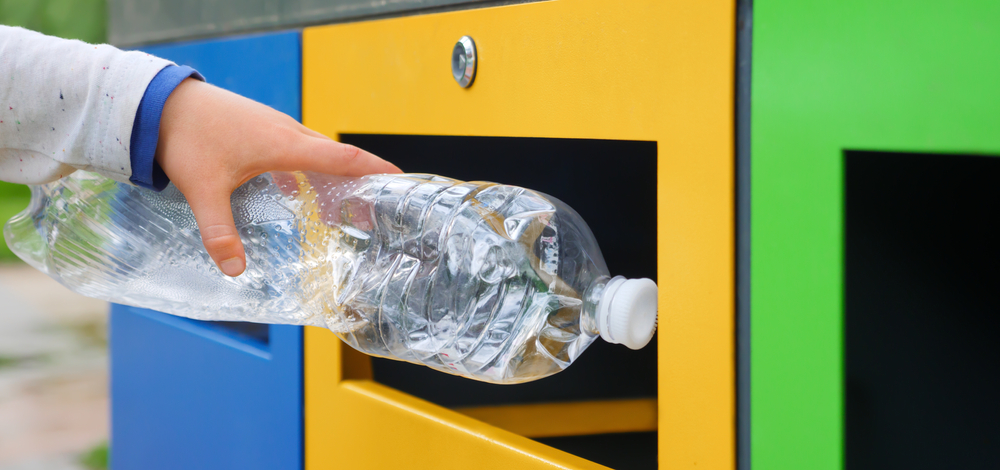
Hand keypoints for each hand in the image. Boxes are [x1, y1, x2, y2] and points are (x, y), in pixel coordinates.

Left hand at [154, 79, 399, 276]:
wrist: (162, 100)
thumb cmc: (187, 138)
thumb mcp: (203, 190)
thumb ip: (220, 231)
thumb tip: (235, 270)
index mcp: (284, 145)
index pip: (343, 157)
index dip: (374, 168)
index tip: (401, 178)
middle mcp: (287, 131)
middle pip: (337, 156)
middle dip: (361, 179)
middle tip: (375, 207)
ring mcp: (275, 126)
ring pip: (317, 151)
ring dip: (334, 174)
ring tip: (342, 205)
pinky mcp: (262, 125)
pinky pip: (298, 148)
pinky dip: (309, 168)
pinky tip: (295, 190)